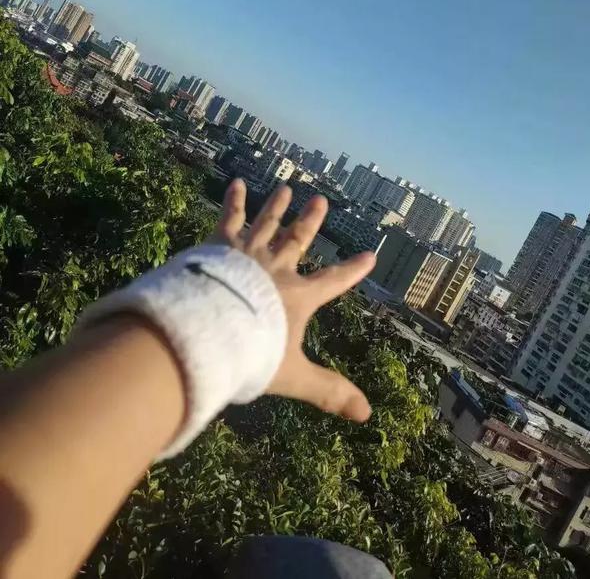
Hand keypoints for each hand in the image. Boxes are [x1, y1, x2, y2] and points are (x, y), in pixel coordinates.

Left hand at [215, 179, 375, 421]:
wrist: (209, 332)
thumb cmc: (251, 355)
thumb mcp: (294, 377)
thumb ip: (329, 392)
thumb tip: (367, 415)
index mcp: (297, 297)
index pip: (332, 282)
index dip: (352, 270)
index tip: (369, 256)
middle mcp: (276, 268)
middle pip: (297, 241)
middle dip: (310, 222)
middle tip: (321, 200)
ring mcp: (247, 253)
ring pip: (266, 225)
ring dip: (277, 207)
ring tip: (286, 188)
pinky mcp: (218, 246)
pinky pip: (228, 218)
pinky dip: (233, 201)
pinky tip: (236, 183)